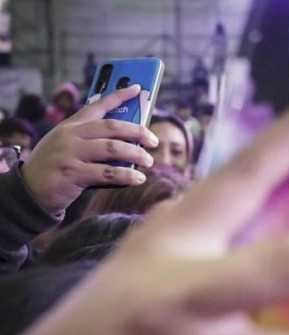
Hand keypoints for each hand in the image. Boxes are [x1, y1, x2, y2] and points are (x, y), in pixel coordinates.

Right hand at [21, 84, 158, 214]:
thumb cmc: (57, 165)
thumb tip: (130, 140)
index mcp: (71, 125)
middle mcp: (70, 136)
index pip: (96, 105)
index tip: (137, 88)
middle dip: (137, 131)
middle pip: (111, 127)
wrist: (30, 189)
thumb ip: (91, 138)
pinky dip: (126, 175)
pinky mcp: (72, 174)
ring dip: (136, 154)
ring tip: (149, 161)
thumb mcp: (67, 144)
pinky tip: (138, 178)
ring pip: (112, 148)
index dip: (118, 96)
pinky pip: (107, 172)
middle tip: (154, 140)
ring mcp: (70, 154)